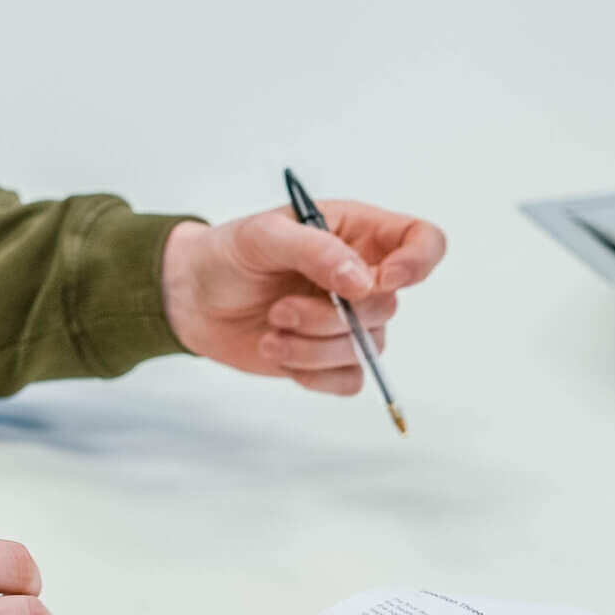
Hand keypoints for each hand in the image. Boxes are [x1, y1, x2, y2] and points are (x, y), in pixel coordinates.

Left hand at [159, 201, 445, 394]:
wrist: (191, 299)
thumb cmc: (228, 254)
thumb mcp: (263, 235)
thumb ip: (314, 250)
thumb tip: (361, 281)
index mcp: (358, 233)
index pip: (423, 242)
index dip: (419, 262)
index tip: (382, 280)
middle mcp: (362, 277)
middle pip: (388, 307)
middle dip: (332, 317)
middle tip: (281, 309)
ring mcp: (347, 322)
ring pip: (366, 348)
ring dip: (313, 347)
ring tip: (271, 331)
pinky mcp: (328, 360)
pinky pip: (348, 380)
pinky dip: (313, 374)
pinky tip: (278, 352)